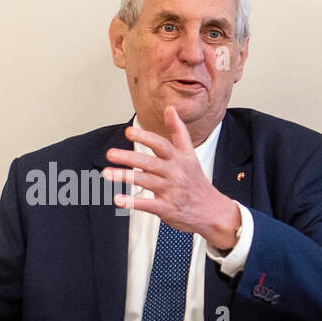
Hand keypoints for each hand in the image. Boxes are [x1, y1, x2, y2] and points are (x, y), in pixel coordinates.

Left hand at [104, 105, 240, 248]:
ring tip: (107, 173)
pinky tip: (119, 200)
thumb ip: (178, 131)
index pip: (161, 145)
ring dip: (126, 177)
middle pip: (150, 163)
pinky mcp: (167, 208)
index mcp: (180, 159)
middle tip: (111, 153)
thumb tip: (170, 109)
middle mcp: (175, 173)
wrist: (213, 211)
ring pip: (146, 181)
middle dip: (130, 157)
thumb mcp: (191, 155)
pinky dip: (133, 202)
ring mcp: (171, 191)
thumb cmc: (197, 182)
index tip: (129, 131)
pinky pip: (148, 204)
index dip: (145, 137)